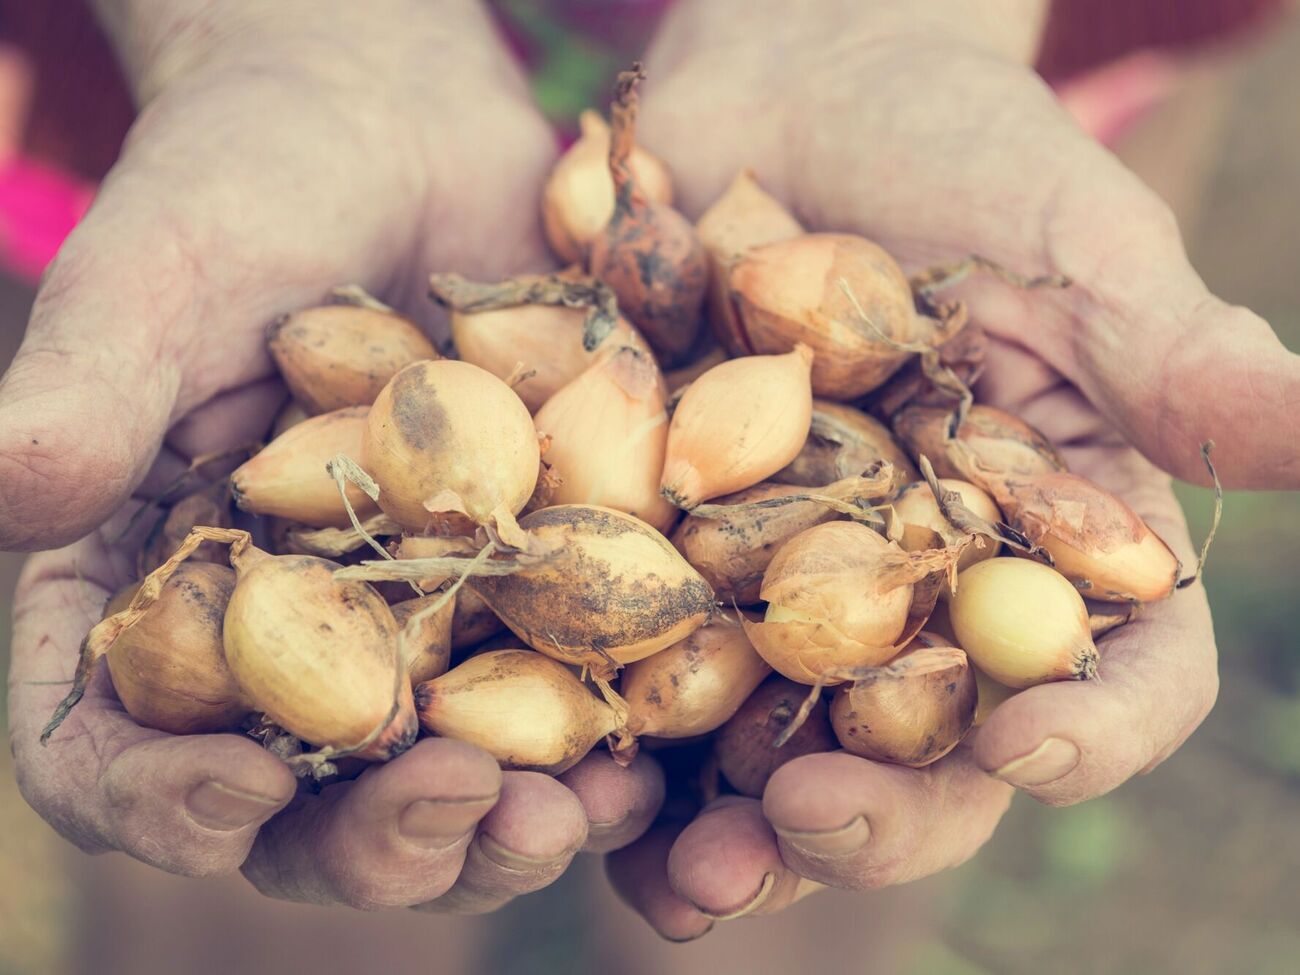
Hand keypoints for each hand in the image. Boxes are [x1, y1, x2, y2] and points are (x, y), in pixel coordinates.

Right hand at [3, 0, 662, 910]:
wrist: (401, 124)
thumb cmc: (248, 176)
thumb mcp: (162, 266)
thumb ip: (91, 381)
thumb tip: (7, 485)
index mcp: (149, 587)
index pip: (106, 747)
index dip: (159, 802)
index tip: (244, 794)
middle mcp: (276, 633)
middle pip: (298, 802)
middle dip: (375, 839)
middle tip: (460, 814)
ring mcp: (405, 620)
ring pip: (436, 777)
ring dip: (501, 826)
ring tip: (570, 812)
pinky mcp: (514, 583)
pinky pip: (553, 692)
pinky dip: (595, 738)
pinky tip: (647, 746)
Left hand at [606, 0, 1297, 937]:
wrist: (786, 93)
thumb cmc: (953, 153)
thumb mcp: (1065, 241)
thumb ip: (1164, 352)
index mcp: (1052, 543)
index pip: (1114, 671)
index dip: (1088, 727)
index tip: (1026, 747)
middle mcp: (927, 593)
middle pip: (930, 749)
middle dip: (882, 809)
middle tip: (807, 828)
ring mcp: (792, 585)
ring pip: (784, 748)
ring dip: (736, 830)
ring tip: (681, 881)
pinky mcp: (672, 555)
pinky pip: (649, 672)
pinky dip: (616, 738)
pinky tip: (580, 794)